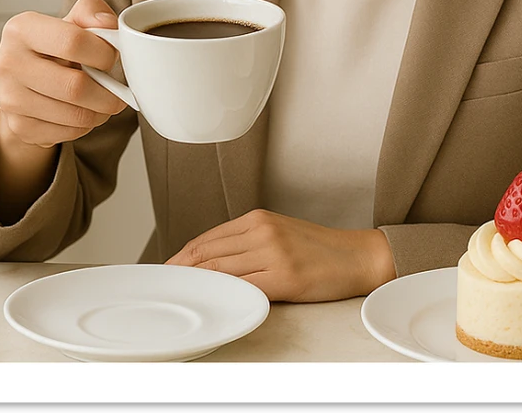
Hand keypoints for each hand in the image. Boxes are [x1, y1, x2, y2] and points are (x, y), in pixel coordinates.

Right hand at [0, 0, 129, 148]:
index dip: (104, 53)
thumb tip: (107, 24)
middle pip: (75, 86)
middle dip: (109, 93)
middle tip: (119, 92)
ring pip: (75, 115)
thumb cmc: (55, 46)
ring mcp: (10, 98)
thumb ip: (92, 11)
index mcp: (21, 29)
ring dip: (100, 112)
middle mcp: (8, 63)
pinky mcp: (19, 126)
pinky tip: (83, 112)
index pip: (73, 42)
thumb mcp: (73, 20)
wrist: (27, 78)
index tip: (112, 57)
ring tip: (104, 102)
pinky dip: (85, 126)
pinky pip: (67, 133)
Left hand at [165, 209, 396, 302]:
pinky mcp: (284, 277)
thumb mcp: (280, 233)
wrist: (358, 256)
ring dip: (197, 284)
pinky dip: (223, 295)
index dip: (182, 256)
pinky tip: (213, 302)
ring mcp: (273, 253)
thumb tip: (213, 263)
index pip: (208, 238)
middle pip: (207, 253)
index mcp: (258, 219)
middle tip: (164, 286)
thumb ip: (248, 243)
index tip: (168, 269)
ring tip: (181, 296)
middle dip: (181, 271)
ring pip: (220, 270)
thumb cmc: (320, 250)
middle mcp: (262, 231)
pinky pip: (243, 287)